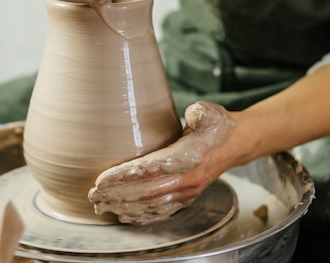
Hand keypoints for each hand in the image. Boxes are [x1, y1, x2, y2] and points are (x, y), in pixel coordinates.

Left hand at [87, 101, 235, 223]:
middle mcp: (188, 180)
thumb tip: (192, 114)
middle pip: (146, 192)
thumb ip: (200, 113)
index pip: (151, 170)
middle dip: (116, 195)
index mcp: (190, 158)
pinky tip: (123, 216)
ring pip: (150, 205)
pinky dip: (140, 216)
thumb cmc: (217, 125)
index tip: (102, 179)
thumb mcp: (210, 113)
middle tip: (92, 195)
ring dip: (123, 207)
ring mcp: (187, 192)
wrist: (237, 144)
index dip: (125, 176)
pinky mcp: (186, 198)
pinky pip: (161, 211)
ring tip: (100, 206)